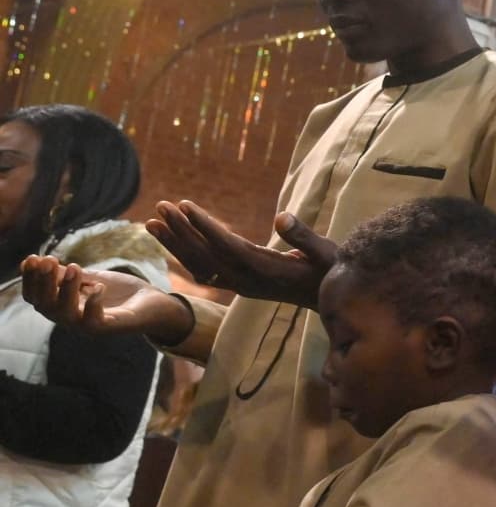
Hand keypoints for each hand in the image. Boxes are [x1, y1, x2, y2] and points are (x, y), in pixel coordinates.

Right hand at [19, 257, 192, 343]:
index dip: (30, 280)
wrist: (158, 304)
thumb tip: (44, 261)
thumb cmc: (124, 292)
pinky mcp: (111, 328)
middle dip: (43, 282)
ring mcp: (90, 326)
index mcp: (65, 307)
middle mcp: (72, 319)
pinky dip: (93, 303)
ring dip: (65, 289)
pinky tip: (99, 286)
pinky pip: (93, 322)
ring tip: (74, 267)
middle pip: (44, 306)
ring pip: (64, 314)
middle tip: (49, 260)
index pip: (36, 298)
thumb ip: (71, 274)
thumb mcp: (94, 278)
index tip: (31, 258)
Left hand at [146, 201, 336, 308]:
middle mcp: (248, 281)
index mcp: (266, 271)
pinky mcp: (241, 285)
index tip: (183, 205)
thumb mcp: (325, 252)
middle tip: (160, 206)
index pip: (227, 247)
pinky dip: (186, 256)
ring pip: (200, 266)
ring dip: (175, 244)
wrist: (332, 300)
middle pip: (206, 256)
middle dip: (180, 231)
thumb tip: (281, 217)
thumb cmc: (332, 272)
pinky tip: (173, 241)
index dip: (204, 226)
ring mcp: (242, 285)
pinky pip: (206, 272)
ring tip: (153, 221)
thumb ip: (303, 236)